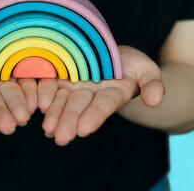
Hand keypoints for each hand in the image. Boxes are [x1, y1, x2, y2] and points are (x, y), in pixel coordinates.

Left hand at [38, 45, 164, 144]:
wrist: (111, 56)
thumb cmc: (132, 65)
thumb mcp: (147, 70)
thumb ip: (153, 84)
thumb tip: (155, 100)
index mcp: (113, 93)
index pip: (104, 106)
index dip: (94, 116)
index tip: (84, 129)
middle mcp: (92, 93)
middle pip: (79, 107)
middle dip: (70, 122)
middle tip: (61, 138)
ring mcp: (76, 85)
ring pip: (63, 100)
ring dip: (55, 114)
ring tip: (48, 129)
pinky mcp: (63, 76)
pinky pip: (52, 84)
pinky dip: (44, 94)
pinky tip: (38, 106)